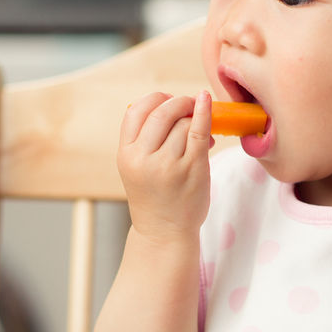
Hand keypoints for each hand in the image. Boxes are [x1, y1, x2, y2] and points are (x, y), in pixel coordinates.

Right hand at [117, 89, 213, 243]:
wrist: (164, 232)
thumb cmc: (154, 195)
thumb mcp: (135, 167)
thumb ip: (145, 138)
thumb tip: (173, 103)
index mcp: (126, 155)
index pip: (135, 111)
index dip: (153, 99)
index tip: (166, 100)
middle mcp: (144, 159)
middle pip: (162, 113)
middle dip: (177, 102)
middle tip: (188, 105)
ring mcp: (169, 164)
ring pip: (183, 123)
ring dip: (193, 119)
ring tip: (197, 131)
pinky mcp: (193, 168)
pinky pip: (199, 131)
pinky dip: (204, 112)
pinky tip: (205, 99)